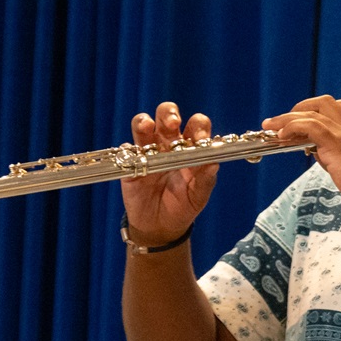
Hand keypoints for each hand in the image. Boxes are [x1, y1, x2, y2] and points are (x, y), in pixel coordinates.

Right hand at [120, 102, 218, 246]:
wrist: (161, 226)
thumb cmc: (184, 205)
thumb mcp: (198, 195)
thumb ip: (206, 179)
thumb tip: (214, 163)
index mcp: (190, 147)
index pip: (196, 125)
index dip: (199, 126)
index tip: (201, 137)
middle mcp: (168, 144)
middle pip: (167, 116)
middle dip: (169, 114)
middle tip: (172, 124)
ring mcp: (148, 151)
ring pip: (142, 126)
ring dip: (143, 122)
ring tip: (146, 127)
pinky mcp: (130, 164)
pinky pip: (126, 150)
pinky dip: (128, 150)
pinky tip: (134, 157)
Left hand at [262, 96, 340, 223]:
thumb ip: (332, 154)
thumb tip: (314, 149)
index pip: (339, 107)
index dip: (317, 111)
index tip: (302, 122)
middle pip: (323, 102)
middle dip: (299, 108)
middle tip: (283, 122)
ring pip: (311, 113)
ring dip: (286, 118)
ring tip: (270, 127)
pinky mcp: (337, 144)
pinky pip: (309, 126)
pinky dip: (291, 127)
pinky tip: (281, 137)